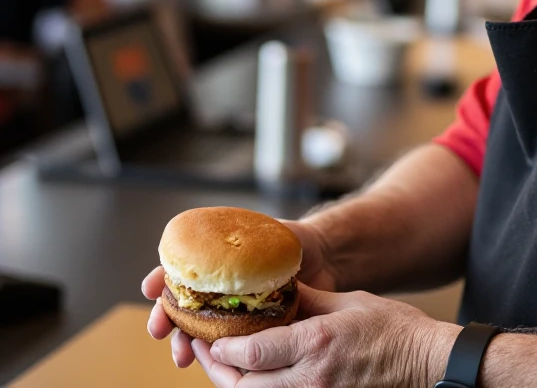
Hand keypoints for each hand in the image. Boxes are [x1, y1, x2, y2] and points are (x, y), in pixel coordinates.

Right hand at [142, 220, 335, 367]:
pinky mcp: (250, 331)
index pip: (182, 267)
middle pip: (182, 304)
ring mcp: (232, 309)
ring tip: (181, 355)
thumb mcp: (275, 232)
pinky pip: (226, 347)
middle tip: (158, 329)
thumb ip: (251, 239)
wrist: (326, 259)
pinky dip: (213, 358)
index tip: (149, 288)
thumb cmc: (297, 241)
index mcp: (218, 258)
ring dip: (183, 343)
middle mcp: (219, 286)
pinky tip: (210, 365)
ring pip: (197, 330)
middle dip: (165, 318)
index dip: (163, 277)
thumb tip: (221, 244)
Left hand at [193, 284, 458, 387]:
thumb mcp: (348, 301)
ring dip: (235, 382)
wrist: (425, 363)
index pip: (249, 354)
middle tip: (207, 346)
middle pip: (242, 385)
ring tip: (223, 361)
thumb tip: (277, 289)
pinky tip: (255, 375)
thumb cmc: (393, 328)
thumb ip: (308, 299)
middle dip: (217, 368)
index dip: (220, 346)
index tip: (207, 331)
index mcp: (315, 344)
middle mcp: (309, 380)